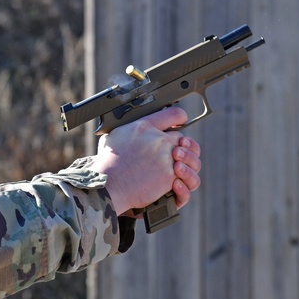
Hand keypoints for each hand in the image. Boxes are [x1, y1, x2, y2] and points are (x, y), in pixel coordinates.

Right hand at [83, 107, 200, 215]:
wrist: (109, 185)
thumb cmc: (107, 164)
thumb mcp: (113, 137)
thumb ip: (127, 130)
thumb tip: (130, 130)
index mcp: (144, 127)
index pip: (173, 114)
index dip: (179, 117)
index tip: (180, 121)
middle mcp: (159, 140)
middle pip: (182, 137)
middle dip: (180, 145)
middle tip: (175, 153)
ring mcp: (167, 158)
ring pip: (191, 157)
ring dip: (188, 163)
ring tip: (178, 168)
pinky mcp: (170, 176)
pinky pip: (187, 177)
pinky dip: (183, 181)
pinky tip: (175, 182)